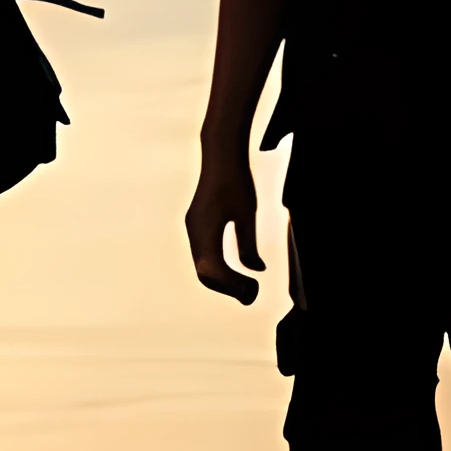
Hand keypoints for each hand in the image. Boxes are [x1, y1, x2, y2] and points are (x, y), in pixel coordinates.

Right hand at [184, 148, 261, 303]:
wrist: (220, 155)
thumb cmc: (235, 181)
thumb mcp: (247, 214)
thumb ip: (249, 244)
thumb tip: (256, 270)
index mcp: (204, 230)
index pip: (212, 270)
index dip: (232, 286)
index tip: (253, 291)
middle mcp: (194, 232)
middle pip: (205, 273)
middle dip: (228, 288)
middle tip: (252, 295)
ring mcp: (194, 229)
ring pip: (203, 266)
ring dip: (224, 280)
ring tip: (247, 286)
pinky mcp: (198, 225)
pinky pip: (205, 255)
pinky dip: (219, 268)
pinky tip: (236, 270)